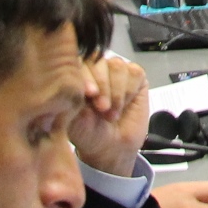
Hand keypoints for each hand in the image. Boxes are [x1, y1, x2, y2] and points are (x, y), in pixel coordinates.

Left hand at [70, 54, 148, 174]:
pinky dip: (129, 91)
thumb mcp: (72, 118)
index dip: (86, 75)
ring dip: (116, 92)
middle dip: (103, 85)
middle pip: (99, 60)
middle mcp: (95, 70)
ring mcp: (115, 72)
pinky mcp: (135, 77)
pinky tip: (124, 105)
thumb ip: (72, 96)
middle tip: (102, 108)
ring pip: (117, 65)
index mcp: (76, 76)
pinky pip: (134, 72)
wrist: (111, 148)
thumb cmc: (88, 133)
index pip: (79, 62)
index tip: (89, 94)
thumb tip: (75, 80)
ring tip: (111, 113)